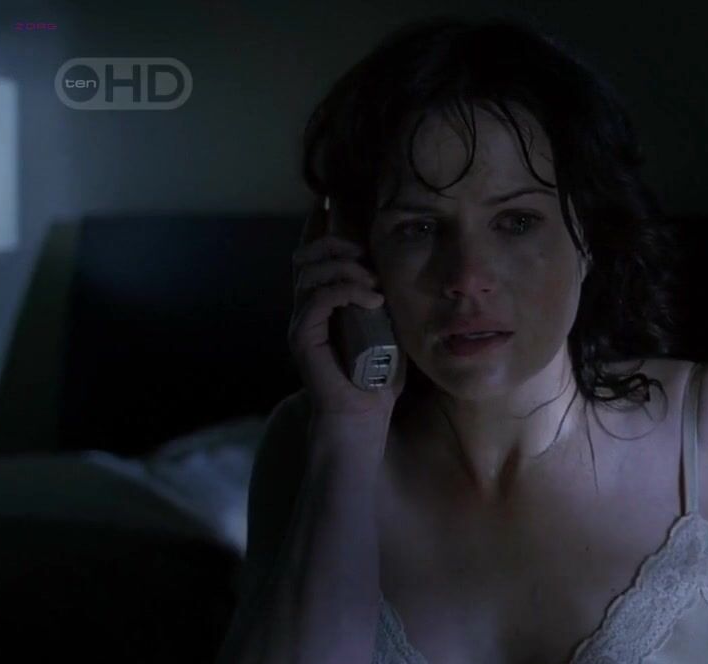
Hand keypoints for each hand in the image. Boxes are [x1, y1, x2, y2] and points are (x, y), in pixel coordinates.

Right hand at [288, 197, 405, 421]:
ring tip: (374, 281)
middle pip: (307, 254)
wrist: (361, 419)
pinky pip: (317, 299)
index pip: (315, 253)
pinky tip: (371, 298)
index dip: (320, 224)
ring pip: (310, 272)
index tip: (332, 200)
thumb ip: (388, 297)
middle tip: (366, 253)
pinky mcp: (302, 338)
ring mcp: (302, 322)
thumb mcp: (391, 327)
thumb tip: (404, 266)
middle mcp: (307, 307)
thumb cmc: (378, 378)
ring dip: (345, 267)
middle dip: (337, 244)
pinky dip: (344, 291)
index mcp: (325, 301)